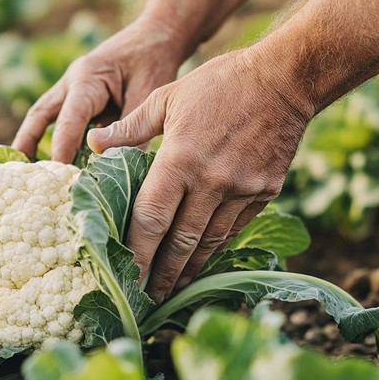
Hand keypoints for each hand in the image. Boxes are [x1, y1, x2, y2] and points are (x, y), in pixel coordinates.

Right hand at [11, 17, 188, 163]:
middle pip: (40, 114)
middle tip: (18, 171)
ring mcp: (72, 87)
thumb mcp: (147, 93)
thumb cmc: (153, 59)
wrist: (157, 34)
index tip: (59, 172)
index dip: (62, 146)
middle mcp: (72, 82)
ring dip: (31, 140)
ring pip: (43, 116)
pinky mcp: (79, 96)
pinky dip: (51, 138)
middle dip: (27, 143)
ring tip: (23, 169)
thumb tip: (120, 167)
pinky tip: (50, 160)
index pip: (70, 118)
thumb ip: (132, 129)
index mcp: (88, 78)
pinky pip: (59, 119)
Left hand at [87, 47, 311, 301]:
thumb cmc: (219, 84)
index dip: (136, 251)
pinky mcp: (264, 193)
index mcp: (180, 158)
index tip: (124, 274)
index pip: (151, 217)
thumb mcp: (168, 97)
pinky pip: (234, 229)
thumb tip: (93, 145)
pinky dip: (215, 249)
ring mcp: (241, 190)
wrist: (285, 80)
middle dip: (161, 274)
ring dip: (188, 271)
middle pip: (179, 241)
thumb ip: (131, 128)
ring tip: (171, 291)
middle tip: (145, 299)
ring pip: (208, 243)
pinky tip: (201, 262)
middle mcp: (211, 181)